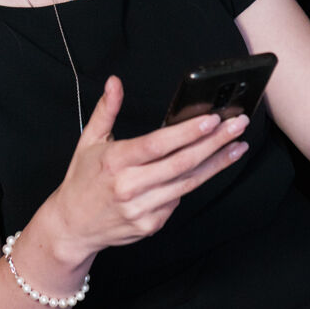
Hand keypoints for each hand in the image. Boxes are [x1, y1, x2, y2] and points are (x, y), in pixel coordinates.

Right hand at [45, 76, 248, 263]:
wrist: (72, 226)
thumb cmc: (82, 179)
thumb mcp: (88, 140)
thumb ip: (106, 110)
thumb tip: (115, 82)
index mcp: (115, 161)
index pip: (158, 144)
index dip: (187, 132)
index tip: (212, 120)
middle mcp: (129, 186)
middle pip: (182, 163)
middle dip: (215, 142)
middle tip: (238, 126)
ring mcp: (142, 209)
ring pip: (188, 183)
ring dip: (217, 164)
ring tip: (237, 146)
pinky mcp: (150, 225)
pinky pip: (178, 201)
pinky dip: (192, 183)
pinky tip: (205, 168)